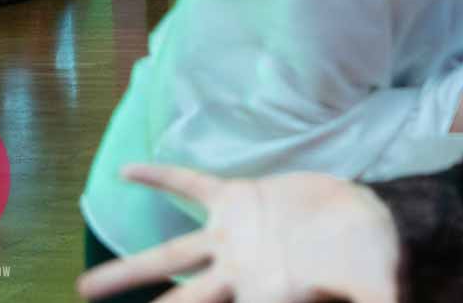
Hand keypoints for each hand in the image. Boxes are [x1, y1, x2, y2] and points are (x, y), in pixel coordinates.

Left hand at [75, 165, 399, 302]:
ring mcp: (231, 238)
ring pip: (168, 256)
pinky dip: (162, 178)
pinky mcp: (237, 200)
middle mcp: (235, 274)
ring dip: (127, 272)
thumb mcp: (377, 288)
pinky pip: (192, 188)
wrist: (366, 219)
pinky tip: (129, 172)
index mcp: (264, 297)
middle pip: (179, 302)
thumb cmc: (371, 259)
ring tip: (84, 288)